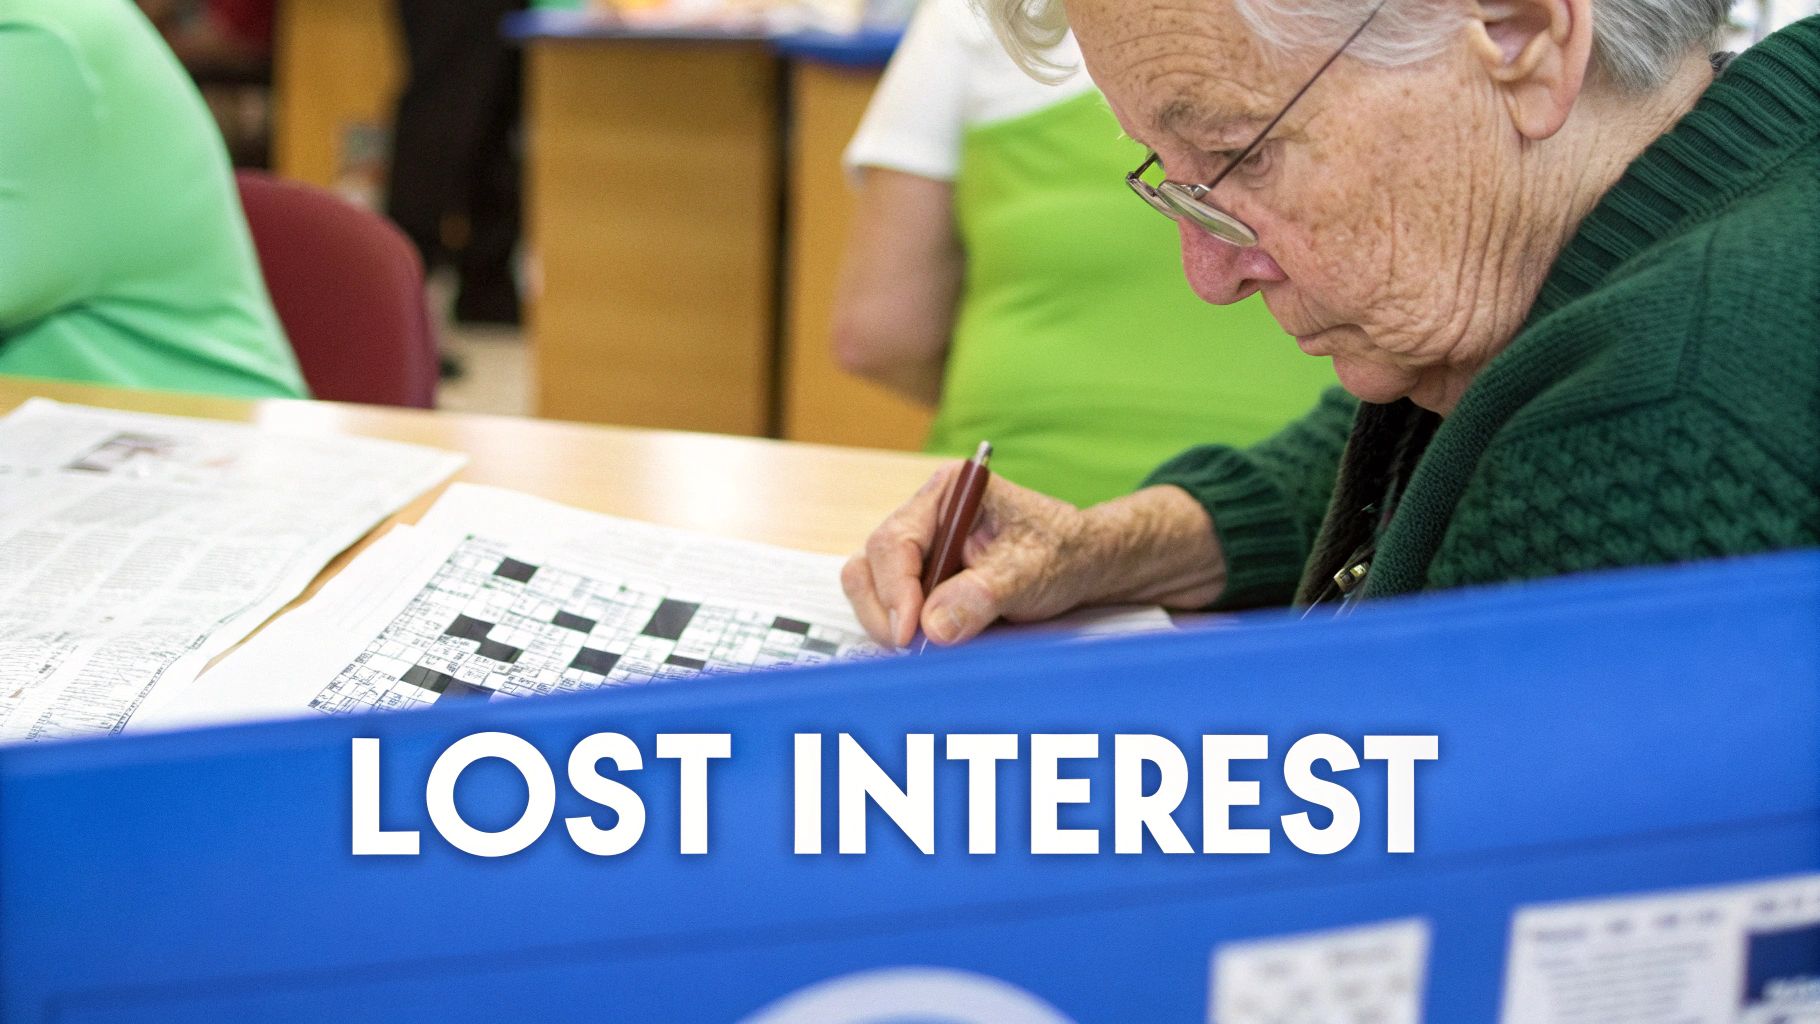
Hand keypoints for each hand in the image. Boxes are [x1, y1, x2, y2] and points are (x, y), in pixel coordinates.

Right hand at [842, 465, 1103, 647]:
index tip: (909, 631)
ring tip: (928, 648)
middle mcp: (925, 519)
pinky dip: (903, 632)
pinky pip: (890, 610)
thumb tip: (934, 626)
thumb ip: (984, 595)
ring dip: (891, 624)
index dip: (895, 589)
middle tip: (912, 648)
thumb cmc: (1064, 553)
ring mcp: (920, 553)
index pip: (896, 540)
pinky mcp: (922, 584)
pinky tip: (933, 644)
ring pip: (872, 590)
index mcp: (948, 493)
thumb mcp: (1033, 571)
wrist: (1084, 569)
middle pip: (871, 565)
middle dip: (885, 611)